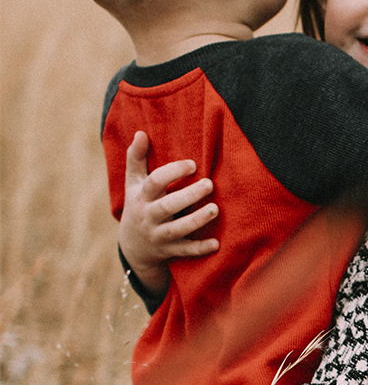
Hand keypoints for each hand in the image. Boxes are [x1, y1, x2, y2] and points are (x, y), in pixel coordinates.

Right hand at [118, 131, 219, 294]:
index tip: (193, 164)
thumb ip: (136, 158)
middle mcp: (149, 217)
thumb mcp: (133, 183)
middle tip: (210, 184)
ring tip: (215, 209)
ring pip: (177, 230)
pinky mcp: (170, 251)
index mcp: (142, 197)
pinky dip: (200, 249)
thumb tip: (140, 133)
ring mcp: (159, 236)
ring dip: (196, 220)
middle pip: (167, 207)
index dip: (173, 172)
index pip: (154, 183)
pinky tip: (217, 243)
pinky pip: (185, 251)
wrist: (133, 247)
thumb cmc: (139, 205)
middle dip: (188, 196)